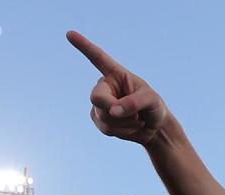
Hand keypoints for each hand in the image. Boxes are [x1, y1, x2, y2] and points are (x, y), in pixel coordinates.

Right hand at [66, 31, 169, 145]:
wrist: (155, 128)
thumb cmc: (154, 107)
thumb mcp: (151, 101)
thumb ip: (134, 103)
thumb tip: (113, 112)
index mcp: (116, 74)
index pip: (98, 58)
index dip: (84, 46)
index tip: (69, 33)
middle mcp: (105, 87)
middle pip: (97, 98)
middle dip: (114, 109)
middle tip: (135, 115)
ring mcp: (100, 104)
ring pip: (103, 116)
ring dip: (124, 122)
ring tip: (137, 119)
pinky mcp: (100, 120)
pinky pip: (106, 128)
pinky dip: (122, 131)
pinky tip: (131, 126)